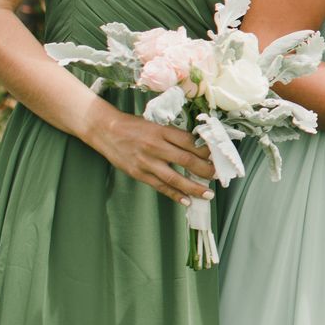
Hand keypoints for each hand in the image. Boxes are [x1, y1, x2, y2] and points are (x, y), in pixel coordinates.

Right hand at [86, 105, 215, 203]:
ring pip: (174, 177)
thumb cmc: (134, 125)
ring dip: (193, 187)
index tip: (218, 157)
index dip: (206, 151)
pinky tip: (186, 200)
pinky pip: (159, 186)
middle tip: (218, 176)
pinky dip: (174, 194)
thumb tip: (197, 146)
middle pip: (186, 160)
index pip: (190, 142)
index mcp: (162, 131)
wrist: (106, 130)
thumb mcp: (156, 124)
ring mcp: (146, 161)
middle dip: (205, 170)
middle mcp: (156, 146)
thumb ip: (174, 135)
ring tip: (207, 193)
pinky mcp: (138, 173)